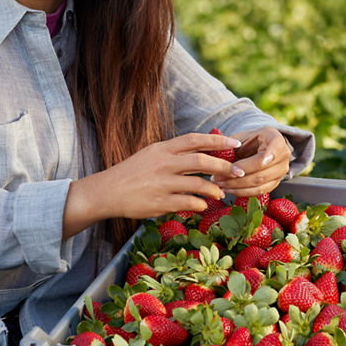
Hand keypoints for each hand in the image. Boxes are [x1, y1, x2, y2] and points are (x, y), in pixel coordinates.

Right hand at [65, 132, 242, 235]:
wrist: (107, 192)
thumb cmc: (131, 173)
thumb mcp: (151, 155)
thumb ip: (174, 153)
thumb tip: (202, 152)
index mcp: (163, 149)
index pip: (195, 140)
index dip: (218, 141)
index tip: (236, 143)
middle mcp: (164, 163)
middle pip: (202, 161)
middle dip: (224, 166)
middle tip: (239, 172)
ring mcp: (162, 183)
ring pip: (198, 185)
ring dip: (214, 190)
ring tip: (221, 193)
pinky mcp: (160, 203)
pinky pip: (188, 203)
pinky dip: (200, 204)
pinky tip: (203, 205)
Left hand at [214, 126, 293, 198]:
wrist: (262, 146)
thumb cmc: (249, 140)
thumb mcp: (240, 137)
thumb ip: (229, 145)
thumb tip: (212, 153)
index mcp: (276, 139)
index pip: (269, 153)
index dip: (255, 162)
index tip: (238, 168)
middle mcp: (284, 156)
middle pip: (261, 173)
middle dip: (237, 178)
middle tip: (217, 177)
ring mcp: (282, 172)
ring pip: (259, 185)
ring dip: (237, 187)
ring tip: (219, 185)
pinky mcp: (275, 184)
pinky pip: (259, 192)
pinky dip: (242, 192)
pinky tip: (228, 190)